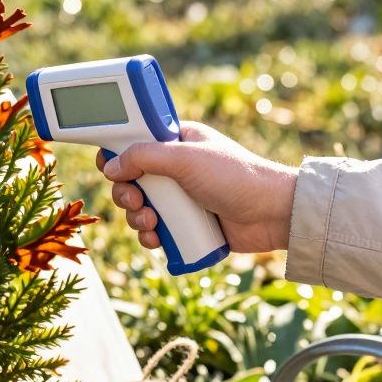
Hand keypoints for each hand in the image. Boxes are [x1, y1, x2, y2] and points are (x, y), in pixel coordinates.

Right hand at [96, 122, 297, 253]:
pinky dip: (150, 237)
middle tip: (137, 201)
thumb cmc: (234, 177)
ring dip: (136, 218)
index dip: (117, 155)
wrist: (272, 214)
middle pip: (130, 180)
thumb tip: (109, 167)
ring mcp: (180, 197)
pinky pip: (155, 231)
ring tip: (152, 223)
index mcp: (175, 142)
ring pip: (140, 208)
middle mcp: (175, 168)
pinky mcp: (185, 224)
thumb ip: (143, 157)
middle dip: (126, 194)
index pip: (134, 142)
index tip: (110, 168)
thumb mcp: (184, 158)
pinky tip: (157, 239)